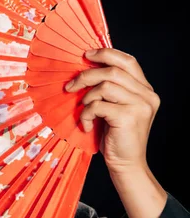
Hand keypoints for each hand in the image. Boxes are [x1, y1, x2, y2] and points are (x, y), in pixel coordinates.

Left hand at [65, 48, 160, 174]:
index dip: (106, 54)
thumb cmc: (115, 135)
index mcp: (145, 89)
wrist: (126, 164)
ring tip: (84, 112)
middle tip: (70, 87)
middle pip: (112, 70)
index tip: (86, 55)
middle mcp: (147, 95)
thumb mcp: (114, 107)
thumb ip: (109, 88)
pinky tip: (87, 125)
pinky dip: (86, 114)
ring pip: (104, 86)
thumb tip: (85, 68)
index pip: (127, 61)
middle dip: (86, 76)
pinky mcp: (129, 116)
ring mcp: (140, 105)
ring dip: (86, 98)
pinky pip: (98, 105)